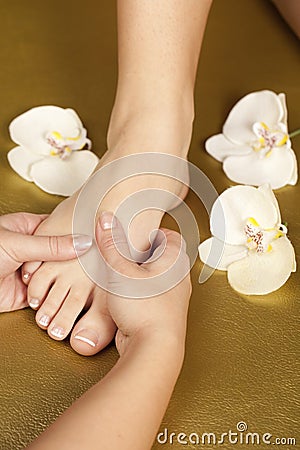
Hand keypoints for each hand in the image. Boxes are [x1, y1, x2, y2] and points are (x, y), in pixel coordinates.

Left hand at [0, 212, 91, 311]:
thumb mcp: (18, 244)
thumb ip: (52, 245)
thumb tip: (83, 242)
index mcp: (28, 229)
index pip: (60, 228)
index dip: (78, 232)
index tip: (98, 235)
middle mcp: (32, 251)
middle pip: (62, 254)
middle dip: (76, 259)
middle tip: (99, 261)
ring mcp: (31, 273)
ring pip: (57, 276)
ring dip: (67, 280)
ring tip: (91, 280)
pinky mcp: (28, 295)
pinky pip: (48, 296)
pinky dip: (58, 298)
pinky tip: (73, 295)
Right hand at [96, 212, 191, 354]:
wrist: (153, 349)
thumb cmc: (144, 307)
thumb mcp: (120, 271)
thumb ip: (112, 245)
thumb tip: (106, 219)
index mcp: (174, 260)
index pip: (170, 236)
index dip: (154, 232)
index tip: (138, 231)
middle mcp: (178, 278)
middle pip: (163, 256)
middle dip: (143, 252)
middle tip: (125, 251)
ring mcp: (172, 298)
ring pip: (156, 277)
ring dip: (140, 274)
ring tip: (121, 272)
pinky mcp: (163, 314)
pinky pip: (151, 295)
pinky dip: (139, 292)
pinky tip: (123, 295)